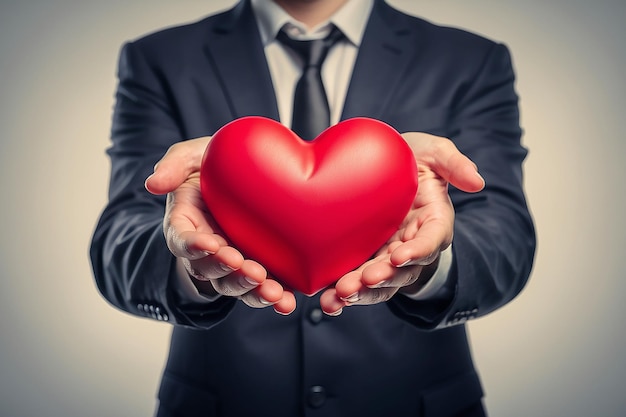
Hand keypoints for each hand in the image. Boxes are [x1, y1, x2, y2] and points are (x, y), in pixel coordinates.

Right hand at [145, 137, 295, 314]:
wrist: (248, 172)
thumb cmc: (216, 163)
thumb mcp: (194, 155)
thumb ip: (174, 163)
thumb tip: (153, 183)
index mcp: (186, 223)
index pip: (181, 240)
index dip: (193, 246)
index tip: (210, 244)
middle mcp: (206, 249)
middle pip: (210, 270)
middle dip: (230, 272)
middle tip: (251, 270)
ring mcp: (231, 262)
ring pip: (235, 285)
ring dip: (252, 291)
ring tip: (273, 292)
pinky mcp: (258, 268)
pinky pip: (262, 288)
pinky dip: (275, 297)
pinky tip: (288, 303)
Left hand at [320, 132, 484, 314]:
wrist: (382, 166)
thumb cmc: (412, 160)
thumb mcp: (434, 153)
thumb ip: (453, 163)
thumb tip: (477, 181)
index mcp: (433, 223)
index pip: (431, 242)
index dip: (417, 252)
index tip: (398, 256)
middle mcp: (412, 246)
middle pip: (401, 271)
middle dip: (382, 279)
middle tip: (361, 282)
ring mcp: (387, 257)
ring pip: (378, 283)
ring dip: (359, 293)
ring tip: (337, 297)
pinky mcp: (364, 261)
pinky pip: (356, 282)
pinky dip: (341, 293)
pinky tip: (326, 300)